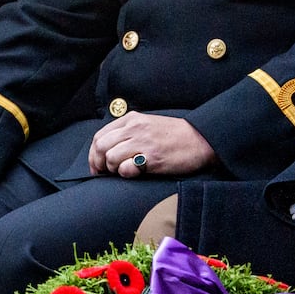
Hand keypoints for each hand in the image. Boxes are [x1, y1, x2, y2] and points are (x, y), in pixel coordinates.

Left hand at [88, 112, 215, 176]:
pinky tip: (135, 172)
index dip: (93, 154)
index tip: (97, 166)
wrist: (201, 139)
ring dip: (113, 169)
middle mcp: (134, 128)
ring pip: (110, 158)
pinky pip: (125, 168)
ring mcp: (143, 142)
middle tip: (106, 173)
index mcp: (131, 120)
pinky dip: (126, 173)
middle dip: (98, 163)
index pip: (99, 136)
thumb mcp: (147, 125)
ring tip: (125, 170)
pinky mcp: (152, 158)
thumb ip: (127, 133)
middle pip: (101, 147)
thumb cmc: (173, 136)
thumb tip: (105, 152)